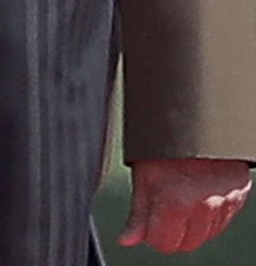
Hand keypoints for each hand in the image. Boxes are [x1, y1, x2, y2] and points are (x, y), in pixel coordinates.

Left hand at [121, 157, 250, 250]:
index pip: (163, 243)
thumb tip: (127, 240)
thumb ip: (138, 213)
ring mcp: (225, 205)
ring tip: (181, 195)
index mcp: (176, 202)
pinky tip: (197, 195)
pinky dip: (207, 217)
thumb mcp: (144, 175)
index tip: (148, 220)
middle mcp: (204, 207)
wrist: (200, 121)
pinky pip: (220, 223)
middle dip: (171, 231)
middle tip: (163, 205)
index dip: (151, 234)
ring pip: (204, 236)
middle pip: (185, 245)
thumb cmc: (165, 145)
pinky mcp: (238, 200)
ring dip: (191, 224)